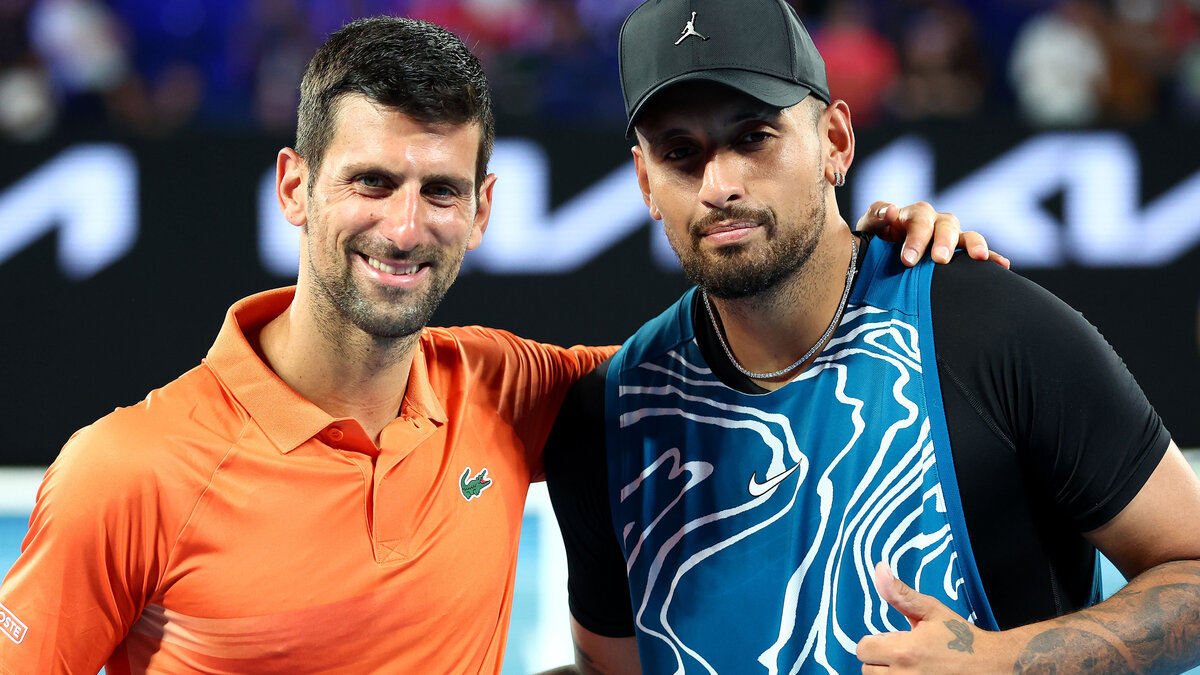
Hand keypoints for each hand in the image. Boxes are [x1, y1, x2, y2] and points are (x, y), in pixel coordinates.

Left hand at [856, 202, 1010, 269]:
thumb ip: (875, 217)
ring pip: (965, 234)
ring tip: (977, 258)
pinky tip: (1001, 265)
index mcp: (910, 215)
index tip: (908, 260)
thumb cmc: (873, 243)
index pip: (918, 219)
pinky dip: (991, 257)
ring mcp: (949, 236)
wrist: (879, 259)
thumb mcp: (868, 229)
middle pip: (945, 225)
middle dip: (943, 242)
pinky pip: (978, 252)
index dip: (915, 238)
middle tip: (938, 260)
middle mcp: (933, 222)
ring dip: (972, 245)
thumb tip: (891, 210)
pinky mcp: (959, 252)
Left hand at [856, 562, 1010, 672]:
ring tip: (911, 666)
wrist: (993, 666)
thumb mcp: (932, 610)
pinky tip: (918, 674)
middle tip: (905, 654)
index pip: (863, 649)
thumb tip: (879, 569)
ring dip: (889, 673)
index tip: (894, 640)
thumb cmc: (962, 638)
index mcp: (904, 652)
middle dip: (881, 659)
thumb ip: (900, 594)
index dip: (875, 642)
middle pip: (868, 669)